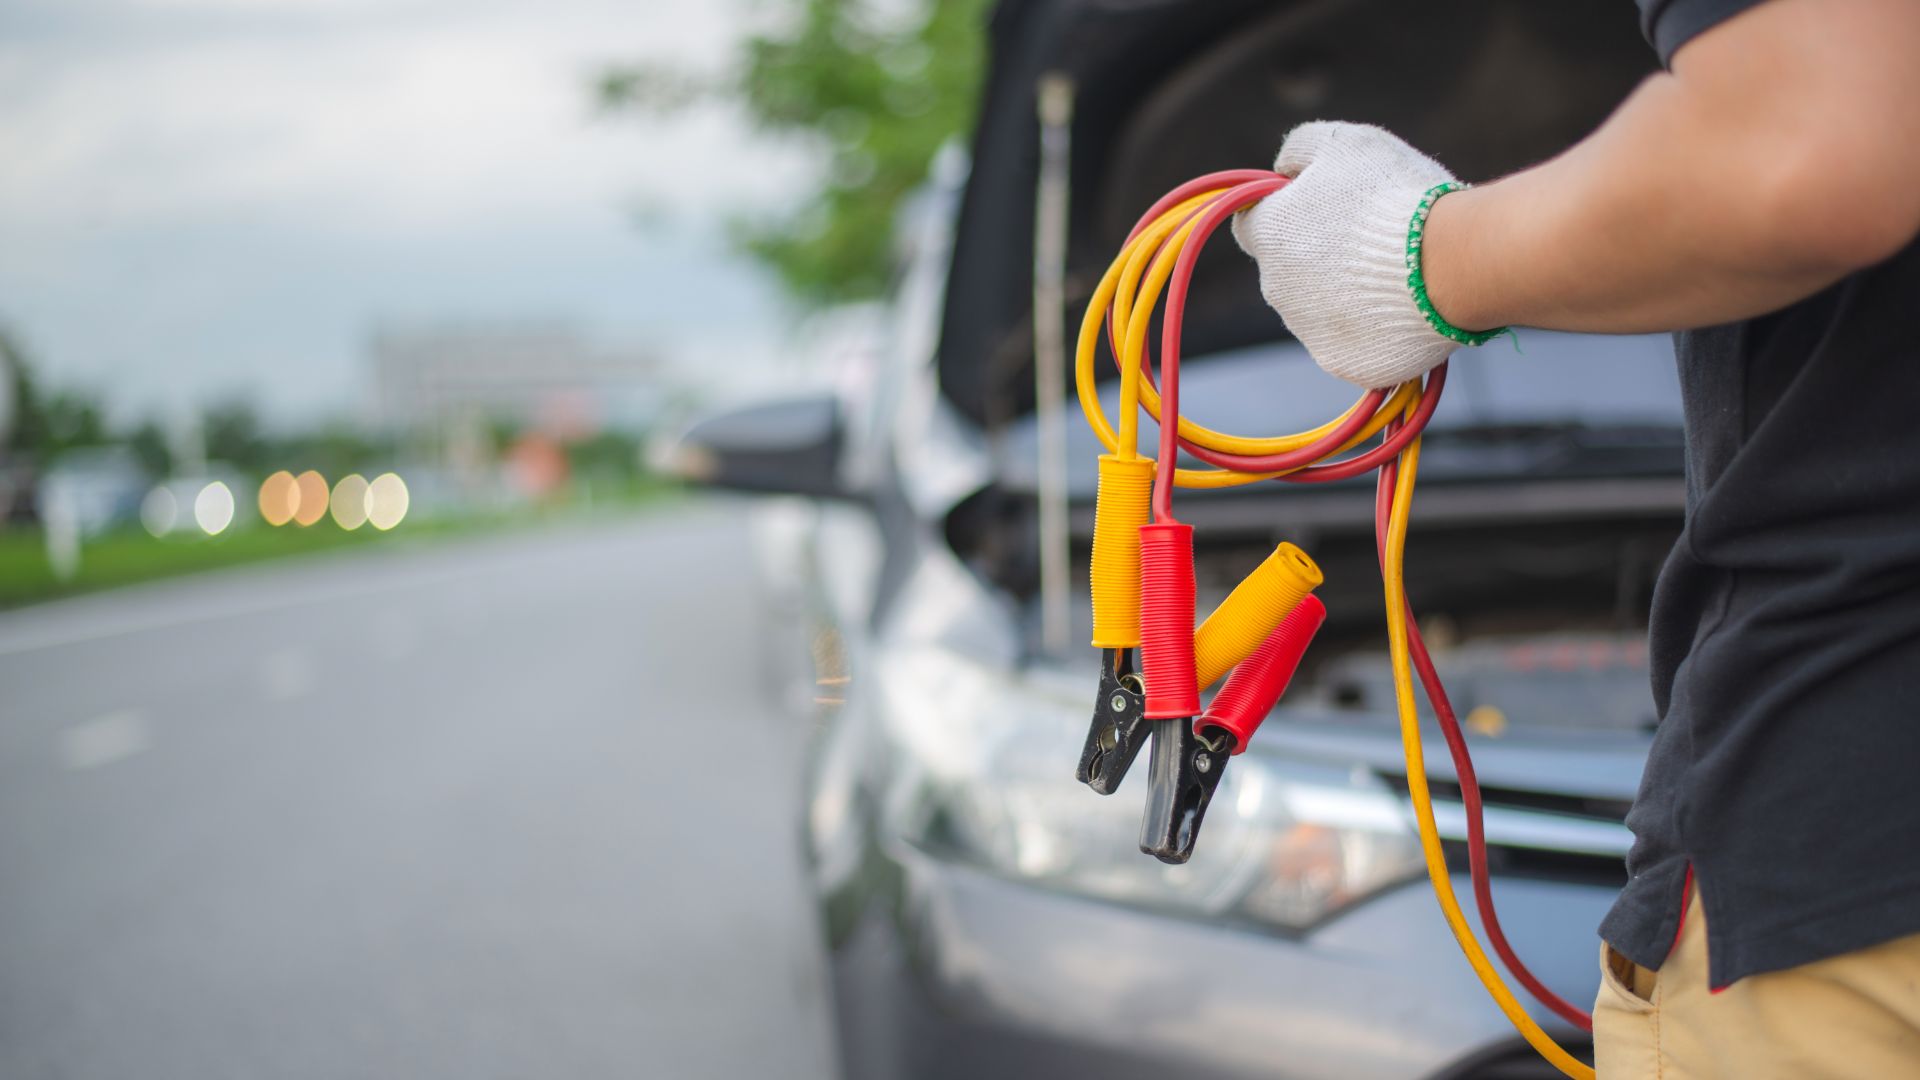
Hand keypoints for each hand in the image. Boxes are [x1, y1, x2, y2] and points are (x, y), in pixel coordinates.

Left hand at [1232, 122, 1478, 388]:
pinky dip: (1374, 329)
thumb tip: (1283, 168)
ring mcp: (1309, 332)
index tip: (1319, 207)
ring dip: (1347, 293)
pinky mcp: (1344, 364)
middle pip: (1289, 271)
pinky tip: (1406, 307)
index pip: (1252, 224)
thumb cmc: (1394, 195)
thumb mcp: (1343, 142)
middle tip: (1373, 240)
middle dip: (1320, 257)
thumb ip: (1300, 148)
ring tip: (1399, 272)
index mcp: (1269, 235)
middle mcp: (1276, 289)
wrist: (1449, 262)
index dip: (1284, 212)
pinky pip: (1354, 343)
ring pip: (1321, 309)